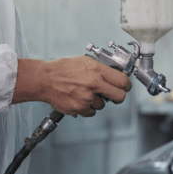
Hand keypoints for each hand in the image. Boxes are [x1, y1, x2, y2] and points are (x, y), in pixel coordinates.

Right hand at [13, 56, 130, 116]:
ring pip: (102, 105)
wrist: (46, 79)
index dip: (126, 85)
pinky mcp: (80, 108)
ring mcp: (87, 98)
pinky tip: (80, 99)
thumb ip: (101, 68)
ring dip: (97, 101)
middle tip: (114, 94)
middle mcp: (94, 84)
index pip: (123, 81)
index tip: (125, 86)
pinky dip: (87, 108)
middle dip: (118, 96)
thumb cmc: (63, 69)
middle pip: (120, 96)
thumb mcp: (85, 61)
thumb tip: (115, 74)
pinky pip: (91, 112)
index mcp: (97, 71)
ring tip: (85, 93)